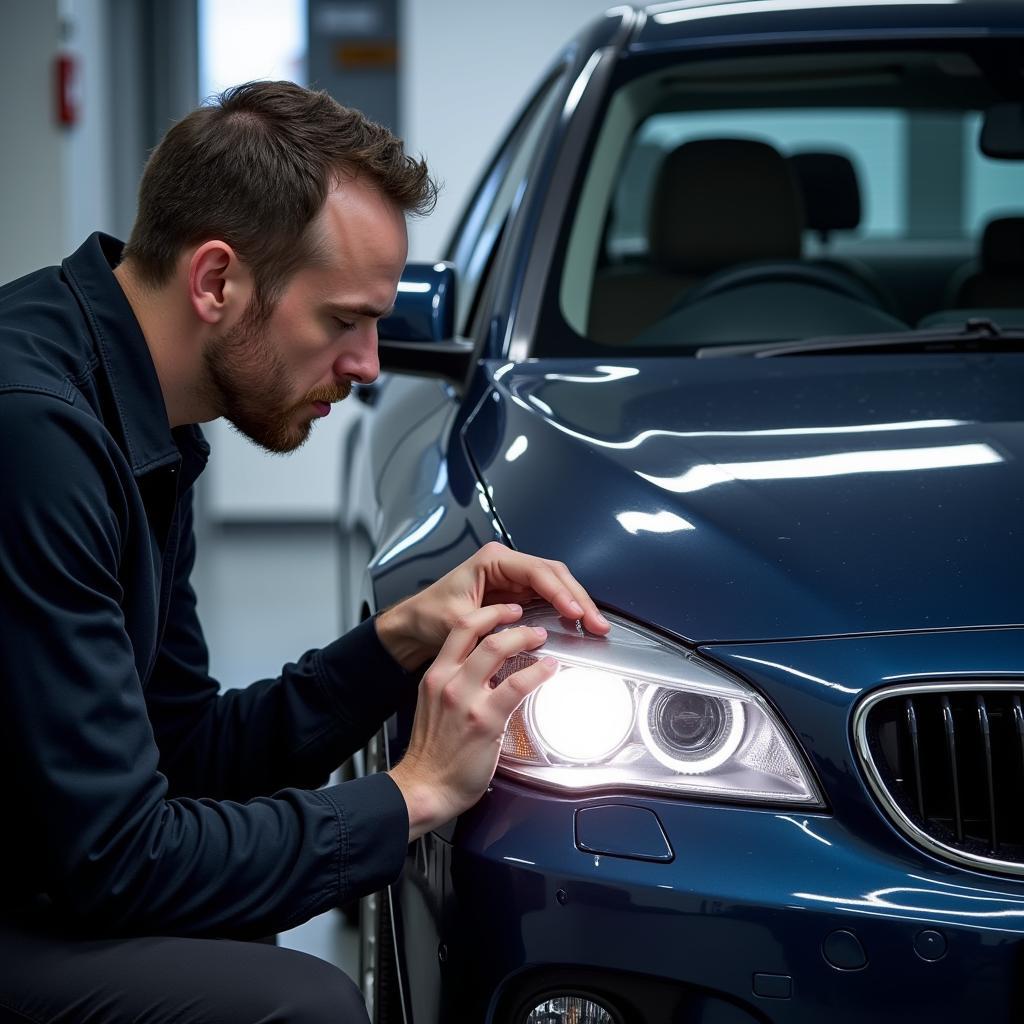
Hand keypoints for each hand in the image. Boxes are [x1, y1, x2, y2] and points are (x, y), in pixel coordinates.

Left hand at [375, 541, 608, 668]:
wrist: (415, 625)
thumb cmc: (430, 617)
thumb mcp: (456, 621)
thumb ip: (488, 621)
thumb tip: (523, 625)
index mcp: (492, 560)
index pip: (537, 571)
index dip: (560, 592)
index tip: (575, 613)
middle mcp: (506, 563)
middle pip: (554, 575)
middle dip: (578, 598)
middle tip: (597, 623)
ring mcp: (514, 577)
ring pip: (556, 584)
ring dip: (577, 604)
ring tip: (596, 626)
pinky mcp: (517, 593)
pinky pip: (549, 597)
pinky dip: (566, 609)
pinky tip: (579, 624)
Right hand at [387, 603, 555, 838]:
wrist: (425, 788)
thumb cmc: (431, 756)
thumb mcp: (433, 708)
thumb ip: (454, 687)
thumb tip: (483, 676)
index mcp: (436, 676)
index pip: (460, 629)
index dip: (487, 614)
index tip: (504, 611)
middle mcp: (448, 681)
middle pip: (481, 633)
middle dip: (511, 622)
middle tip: (529, 624)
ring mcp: (466, 699)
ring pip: (498, 649)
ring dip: (525, 638)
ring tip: (541, 639)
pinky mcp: (485, 720)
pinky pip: (517, 685)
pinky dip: (538, 672)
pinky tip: (549, 669)